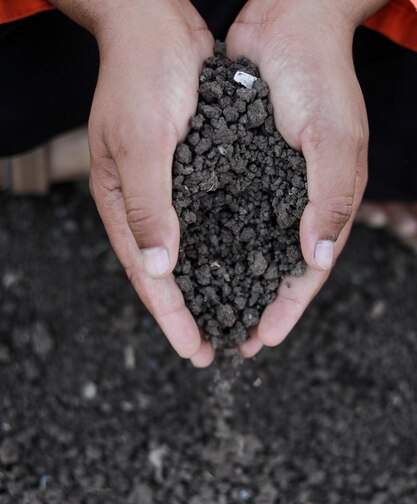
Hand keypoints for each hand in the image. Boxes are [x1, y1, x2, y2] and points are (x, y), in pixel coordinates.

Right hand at [51, 0, 214, 365]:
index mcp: (122, 204)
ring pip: (187, 253)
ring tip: (226, 318)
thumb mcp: (143, 143)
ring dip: (205, 288)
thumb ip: (148, 207)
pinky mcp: (191, 173)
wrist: (157, 25)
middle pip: (166, 274)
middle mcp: (144, 204)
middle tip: (212, 349)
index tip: (194, 351)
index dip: (171, 317)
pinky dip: (218, 250)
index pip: (147, 276)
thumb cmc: (143, 77)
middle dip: (188, 314)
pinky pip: (204, 222)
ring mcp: (167, 190)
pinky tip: (237, 265)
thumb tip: (157, 268)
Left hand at [226, 0, 384, 357]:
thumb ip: (330, 197)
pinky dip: (212, 243)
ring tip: (208, 313)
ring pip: (247, 249)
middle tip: (232, 342)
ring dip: (229, 283)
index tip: (261, 340)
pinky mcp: (239, 169)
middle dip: (255, 308)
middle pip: (274, 270)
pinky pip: (224, 215)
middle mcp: (295, 202)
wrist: (287, 23)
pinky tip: (192, 262)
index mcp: (325, 202)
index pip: (307, 271)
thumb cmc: (319, 78)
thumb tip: (318, 257)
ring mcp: (266, 188)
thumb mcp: (333, 139)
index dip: (286, 308)